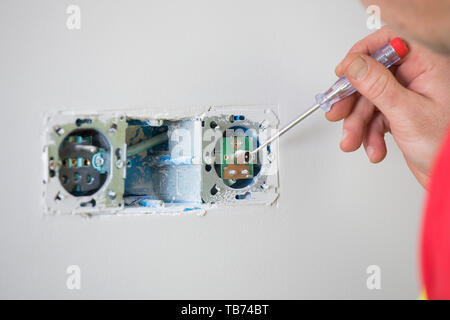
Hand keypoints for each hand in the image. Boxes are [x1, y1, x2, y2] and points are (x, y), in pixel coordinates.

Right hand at [326, 27, 449, 187]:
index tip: (342, 72)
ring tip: (353, 140)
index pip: (387, 44)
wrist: (449, 178)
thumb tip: (355, 65)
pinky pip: (373, 119)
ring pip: (367, 102)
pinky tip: (375, 147)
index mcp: (425, 67)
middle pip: (370, 77)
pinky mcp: (397, 116)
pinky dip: (368, 135)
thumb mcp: (407, 112)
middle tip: (337, 111)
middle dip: (351, 100)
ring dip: (357, 124)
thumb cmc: (446, 146)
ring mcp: (405, 98)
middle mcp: (414, 79)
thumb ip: (378, 86)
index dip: (361, 55)